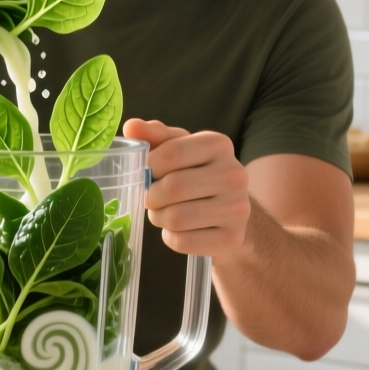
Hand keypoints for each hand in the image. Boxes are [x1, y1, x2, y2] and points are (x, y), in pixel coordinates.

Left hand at [124, 119, 250, 256]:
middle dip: (152, 197)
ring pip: (176, 218)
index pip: (171, 154)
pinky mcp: (233, 238)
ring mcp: (237, 208)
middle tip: (153, 198)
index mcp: (218, 145)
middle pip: (172, 188)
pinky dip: (171, 238)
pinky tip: (180, 230)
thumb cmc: (197, 173)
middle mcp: (234, 174)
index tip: (147, 173)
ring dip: (160, 218)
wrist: (231, 210)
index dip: (148, 167)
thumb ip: (154, 136)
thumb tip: (131, 127)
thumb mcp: (179, 148)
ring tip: (165, 213)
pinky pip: (183, 242)